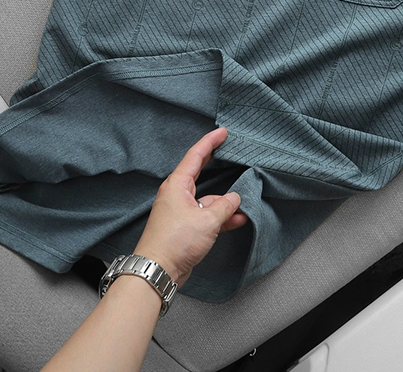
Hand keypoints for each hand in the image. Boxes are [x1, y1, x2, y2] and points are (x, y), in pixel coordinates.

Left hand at [134, 126, 247, 286]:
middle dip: (217, 164)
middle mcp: (177, 194)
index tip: (222, 131)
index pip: (195, 155)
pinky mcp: (185, 227)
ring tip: (244, 204)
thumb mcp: (207, 221)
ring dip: (225, 203)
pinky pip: (206, 215)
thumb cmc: (176, 241)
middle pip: (201, 173)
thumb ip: (224, 206)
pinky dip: (220, 218)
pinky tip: (236, 220)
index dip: (210, 141)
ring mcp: (181, 211)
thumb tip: (234, 198)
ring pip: (207, 199)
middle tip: (230, 151)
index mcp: (177, 184)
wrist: (157, 271)